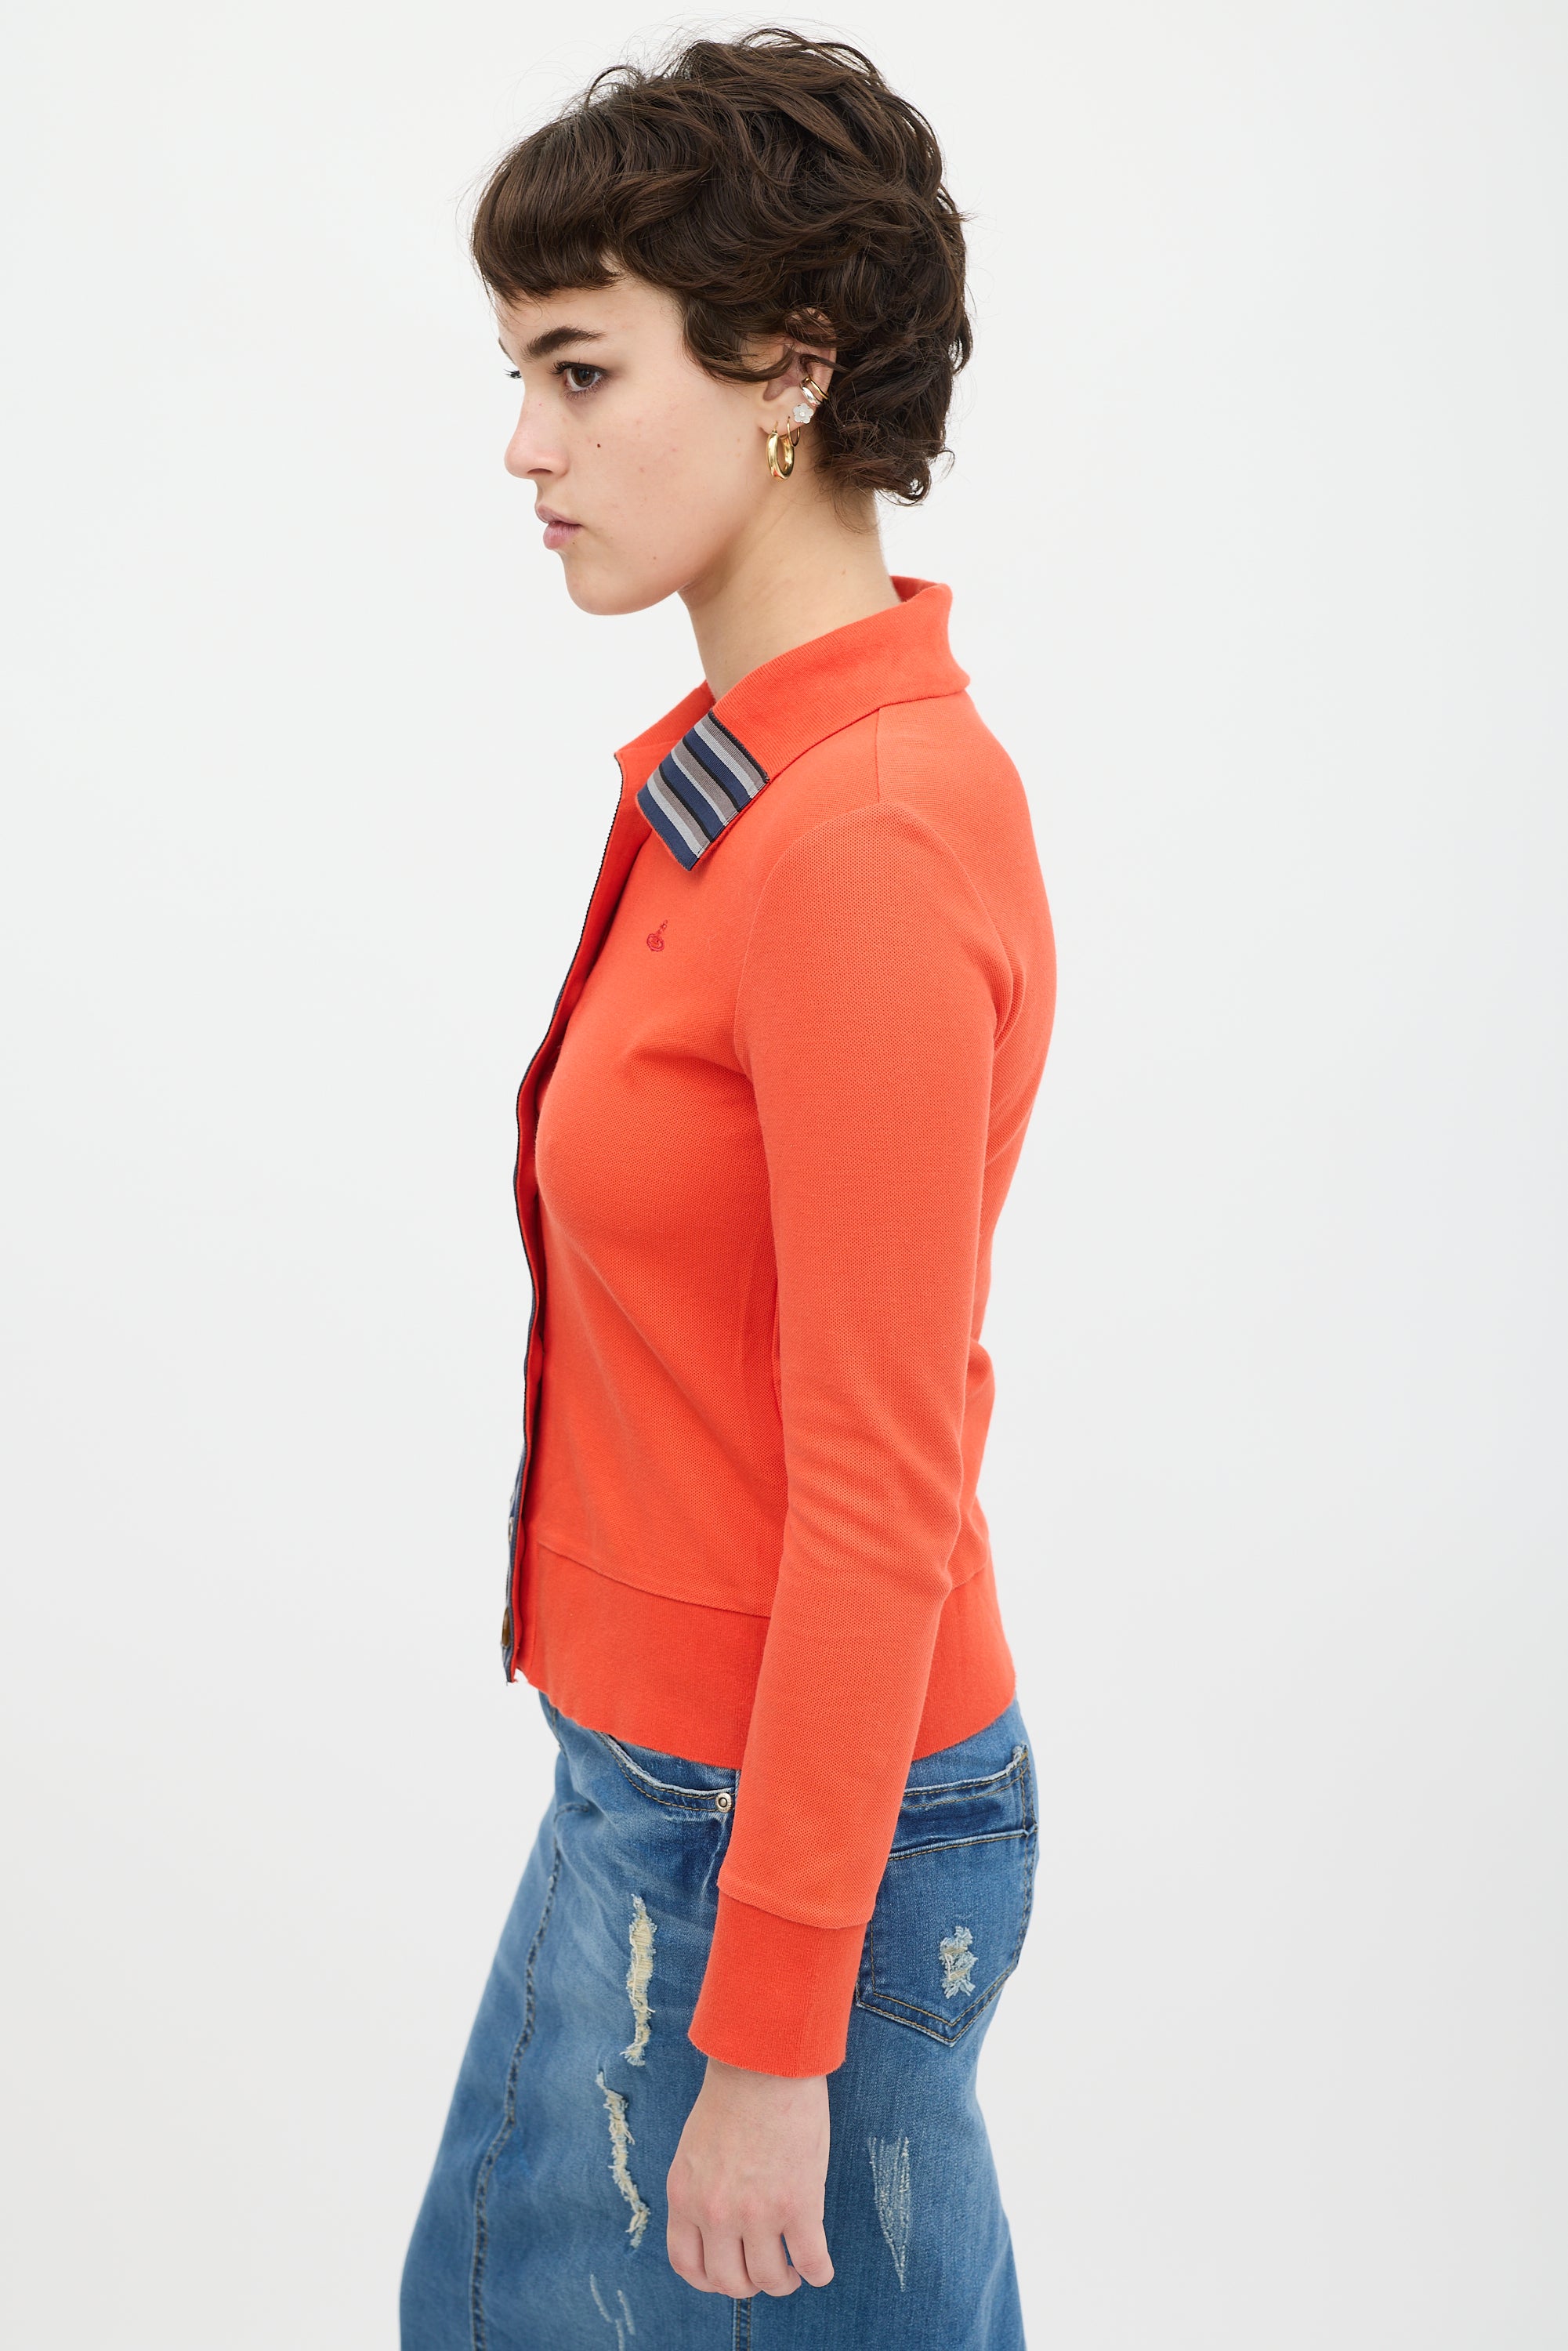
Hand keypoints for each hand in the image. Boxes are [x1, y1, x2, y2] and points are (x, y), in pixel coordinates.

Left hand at [665, 2055, 834, 2296]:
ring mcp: (757, 2213)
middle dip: (749, 2284)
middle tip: (766, 2270)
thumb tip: (717, 2227)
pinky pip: (811, 2261)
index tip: (728, 2275)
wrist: (765, 2061)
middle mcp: (716, 2213)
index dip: (710, 2279)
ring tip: (793, 2270)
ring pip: (769, 2279)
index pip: (688, 2265)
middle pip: (729, 2281)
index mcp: (685, 2196)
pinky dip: (818, 2272)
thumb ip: (702, 2189)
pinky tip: (820, 2268)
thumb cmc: (733, 2094)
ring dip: (783, 2281)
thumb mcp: (696, 2148)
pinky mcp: (799, 2205)